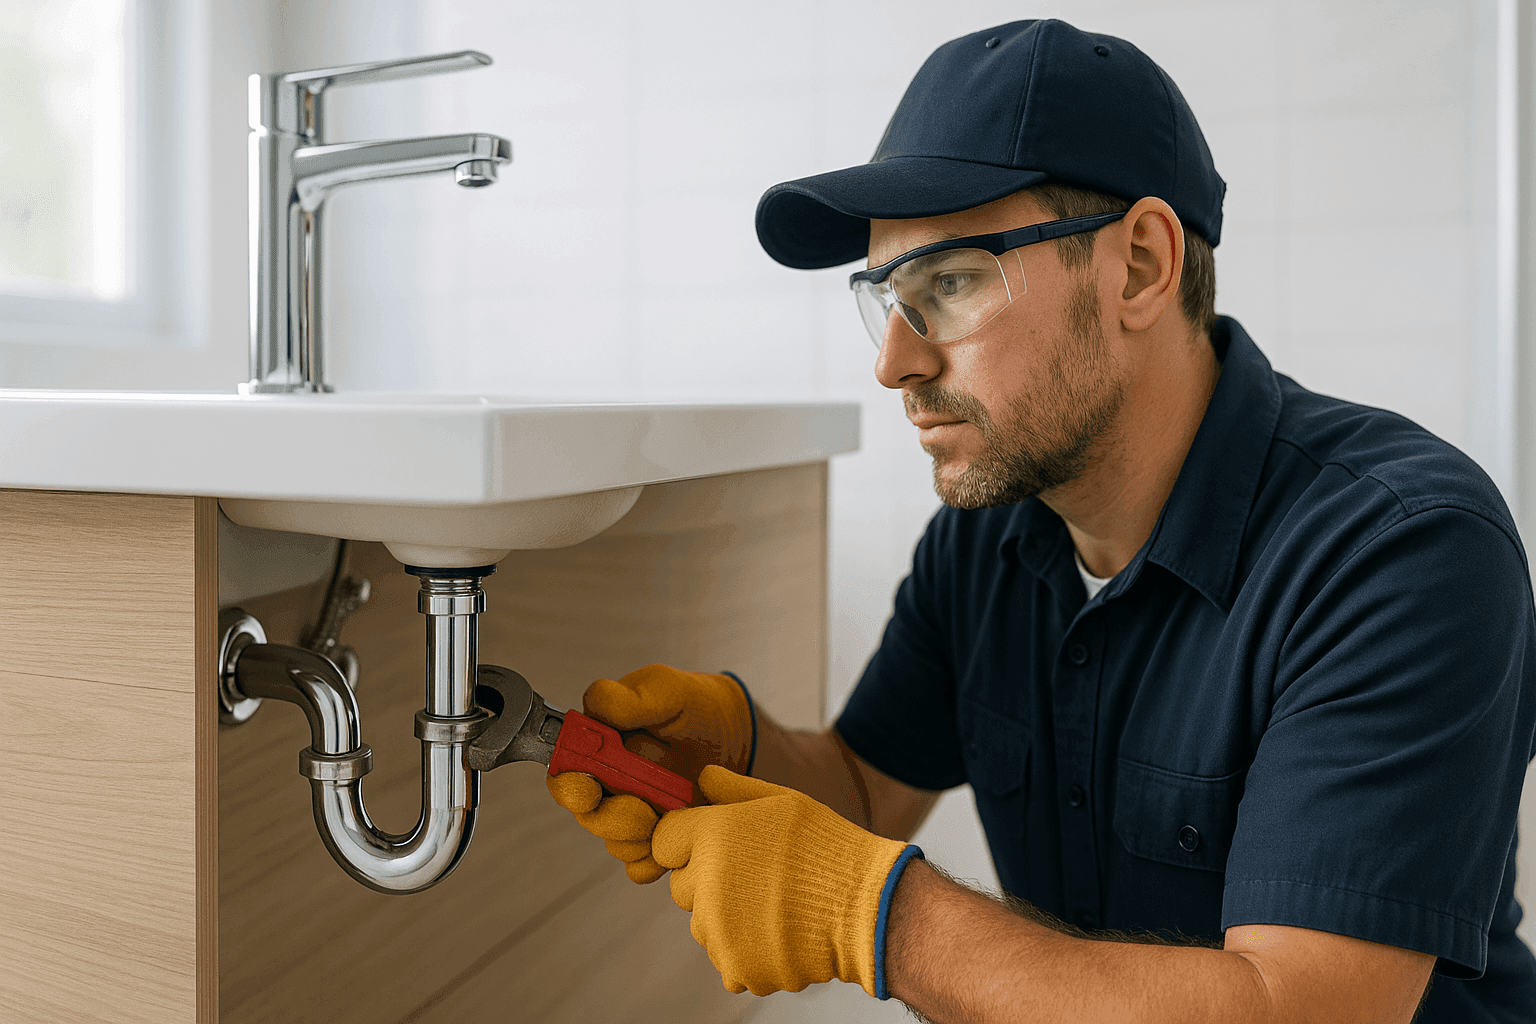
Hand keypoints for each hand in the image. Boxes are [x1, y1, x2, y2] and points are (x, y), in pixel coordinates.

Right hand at [546, 664, 756, 883]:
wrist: (735, 734)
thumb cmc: (694, 705)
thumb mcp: (665, 689)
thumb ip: (627, 698)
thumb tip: (593, 706)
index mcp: (598, 749)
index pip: (564, 777)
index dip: (569, 789)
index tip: (590, 791)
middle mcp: (609, 785)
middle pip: (588, 817)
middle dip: (611, 819)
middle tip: (643, 810)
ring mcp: (634, 813)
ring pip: (617, 843)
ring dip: (639, 838)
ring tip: (671, 817)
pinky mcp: (660, 835)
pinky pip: (643, 863)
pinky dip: (656, 860)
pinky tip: (677, 841)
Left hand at [651, 765, 921, 997]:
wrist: (865, 906)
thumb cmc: (826, 846)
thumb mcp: (782, 800)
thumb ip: (733, 789)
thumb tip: (701, 777)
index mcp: (712, 835)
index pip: (664, 840)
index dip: (687, 840)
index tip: (716, 845)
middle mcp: (705, 883)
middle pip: (681, 886)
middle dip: (707, 880)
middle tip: (755, 876)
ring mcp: (718, 930)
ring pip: (702, 924)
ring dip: (726, 918)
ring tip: (773, 906)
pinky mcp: (735, 966)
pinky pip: (725, 958)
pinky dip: (747, 952)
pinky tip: (779, 933)